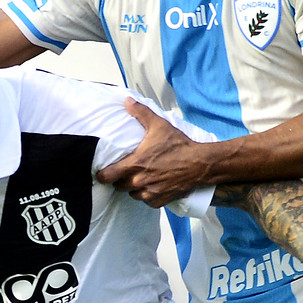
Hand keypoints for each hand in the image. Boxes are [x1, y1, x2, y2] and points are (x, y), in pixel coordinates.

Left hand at [97, 98, 211, 206]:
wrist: (199, 164)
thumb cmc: (179, 145)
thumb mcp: (159, 125)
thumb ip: (141, 113)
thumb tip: (128, 101)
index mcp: (135, 164)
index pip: (107, 176)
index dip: (103, 174)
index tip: (104, 171)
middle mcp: (139, 181)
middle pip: (118, 186)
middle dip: (120, 179)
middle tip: (126, 170)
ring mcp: (149, 193)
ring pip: (132, 194)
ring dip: (133, 187)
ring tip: (140, 177)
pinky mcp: (159, 201)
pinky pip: (146, 201)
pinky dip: (147, 195)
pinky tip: (152, 186)